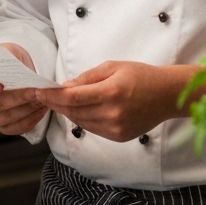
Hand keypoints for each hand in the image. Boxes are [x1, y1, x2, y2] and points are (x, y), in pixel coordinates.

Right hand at [0, 43, 47, 135]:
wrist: (24, 72)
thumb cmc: (13, 62)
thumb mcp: (8, 52)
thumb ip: (5, 57)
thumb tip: (5, 65)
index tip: (0, 86)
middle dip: (14, 99)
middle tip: (32, 91)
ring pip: (5, 119)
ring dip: (25, 109)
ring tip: (40, 98)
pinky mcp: (6, 127)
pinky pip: (17, 128)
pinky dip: (31, 119)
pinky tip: (41, 108)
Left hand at [27, 62, 199, 142]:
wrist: (167, 95)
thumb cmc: (141, 75)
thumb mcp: (113, 67)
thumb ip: (87, 77)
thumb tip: (65, 87)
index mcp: (111, 92)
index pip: (72, 97)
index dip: (52, 95)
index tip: (38, 91)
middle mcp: (112, 113)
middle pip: (73, 111)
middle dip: (55, 103)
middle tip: (42, 96)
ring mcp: (115, 128)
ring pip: (80, 122)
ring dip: (67, 112)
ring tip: (58, 102)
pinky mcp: (118, 137)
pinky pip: (92, 128)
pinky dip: (82, 119)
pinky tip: (78, 110)